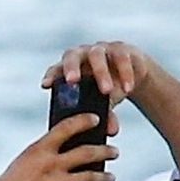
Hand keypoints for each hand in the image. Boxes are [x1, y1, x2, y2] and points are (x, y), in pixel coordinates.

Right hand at [0, 114, 118, 180]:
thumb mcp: (23, 163)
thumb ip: (43, 157)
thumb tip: (61, 154)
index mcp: (39, 150)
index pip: (66, 128)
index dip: (84, 121)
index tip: (96, 118)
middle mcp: (50, 164)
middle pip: (87, 153)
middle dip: (105, 151)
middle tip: (115, 151)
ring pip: (90, 177)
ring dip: (104, 177)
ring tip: (111, 177)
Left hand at [43, 40, 157, 113]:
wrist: (133, 75)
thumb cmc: (109, 89)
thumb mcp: (104, 102)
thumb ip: (105, 115)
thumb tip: (111, 131)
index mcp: (72, 68)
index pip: (57, 69)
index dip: (51, 76)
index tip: (45, 85)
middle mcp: (84, 55)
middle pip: (72, 56)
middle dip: (71, 68)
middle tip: (72, 81)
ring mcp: (103, 49)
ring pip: (97, 55)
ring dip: (100, 73)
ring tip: (107, 91)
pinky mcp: (123, 49)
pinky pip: (122, 57)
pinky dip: (124, 73)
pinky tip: (127, 88)